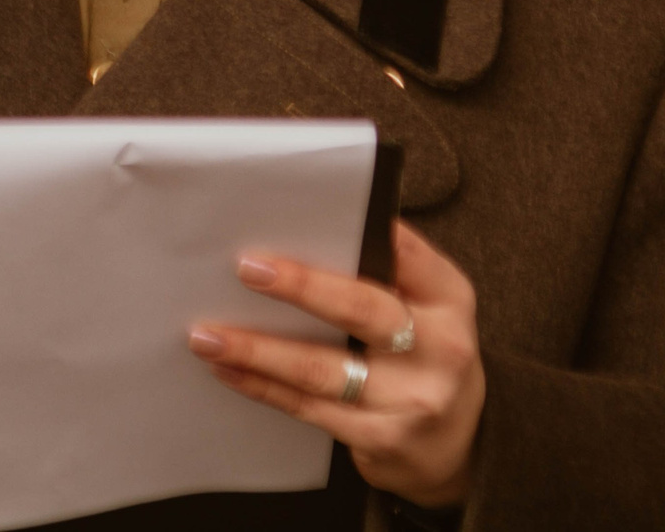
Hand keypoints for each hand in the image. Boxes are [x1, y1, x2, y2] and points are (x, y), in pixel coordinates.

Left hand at [187, 222, 484, 508]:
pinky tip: (229, 370)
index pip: (406, 252)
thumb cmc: (424, 358)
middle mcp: (440, 347)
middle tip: (247, 268)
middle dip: (301, 287)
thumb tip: (305, 232)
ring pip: (323, 368)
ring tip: (208, 335)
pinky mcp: (383, 439)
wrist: (456, 450)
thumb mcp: (427, 310)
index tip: (302, 214)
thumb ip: (386, 275)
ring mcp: (412, 399)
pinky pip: (310, 408)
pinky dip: (264, 387)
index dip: (361, 231)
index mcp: (449, 297)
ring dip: (259, 349)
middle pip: (362, 309)